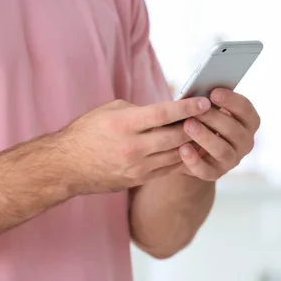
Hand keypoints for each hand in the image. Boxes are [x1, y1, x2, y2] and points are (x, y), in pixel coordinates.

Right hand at [59, 97, 210, 193]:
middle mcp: (133, 147)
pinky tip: (194, 149)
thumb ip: (140, 110)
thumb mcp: (110, 111)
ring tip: (208, 131)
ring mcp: (138, 167)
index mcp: (124, 125)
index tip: (203, 101)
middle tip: (212, 116)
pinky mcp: (140, 179)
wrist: (67, 167)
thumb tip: (169, 110)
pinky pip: (170, 169)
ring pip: (177, 154)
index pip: (163, 114)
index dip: (186, 107)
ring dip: (195, 143)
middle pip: (175, 136)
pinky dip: (184, 158)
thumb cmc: (88, 132)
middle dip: (196, 125)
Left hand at [178, 88, 260, 180]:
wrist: (193, 148)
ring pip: (222, 150)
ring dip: (205, 137)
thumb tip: (199, 94)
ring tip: (187, 125)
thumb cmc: (204, 121)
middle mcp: (245, 142)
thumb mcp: (209, 109)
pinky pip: (206, 170)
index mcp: (248, 123)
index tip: (214, 92)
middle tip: (197, 110)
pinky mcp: (215, 173)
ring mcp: (232, 160)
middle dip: (214, 118)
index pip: (246, 111)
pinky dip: (194, 160)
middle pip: (234, 130)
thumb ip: (209, 102)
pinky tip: (182, 149)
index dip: (231, 101)